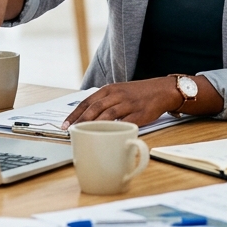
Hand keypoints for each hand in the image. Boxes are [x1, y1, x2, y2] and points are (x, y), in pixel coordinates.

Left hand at [62, 79, 181, 127]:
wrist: (161, 90)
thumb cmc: (137, 94)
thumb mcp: (118, 92)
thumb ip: (104, 101)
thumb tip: (86, 117)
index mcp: (109, 89)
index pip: (87, 102)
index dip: (74, 114)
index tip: (65, 125)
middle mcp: (117, 95)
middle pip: (95, 108)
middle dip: (81, 121)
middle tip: (72, 132)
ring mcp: (128, 104)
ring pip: (108, 115)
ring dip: (95, 126)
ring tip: (86, 136)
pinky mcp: (140, 114)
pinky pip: (125, 123)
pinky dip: (116, 129)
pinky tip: (108, 137)